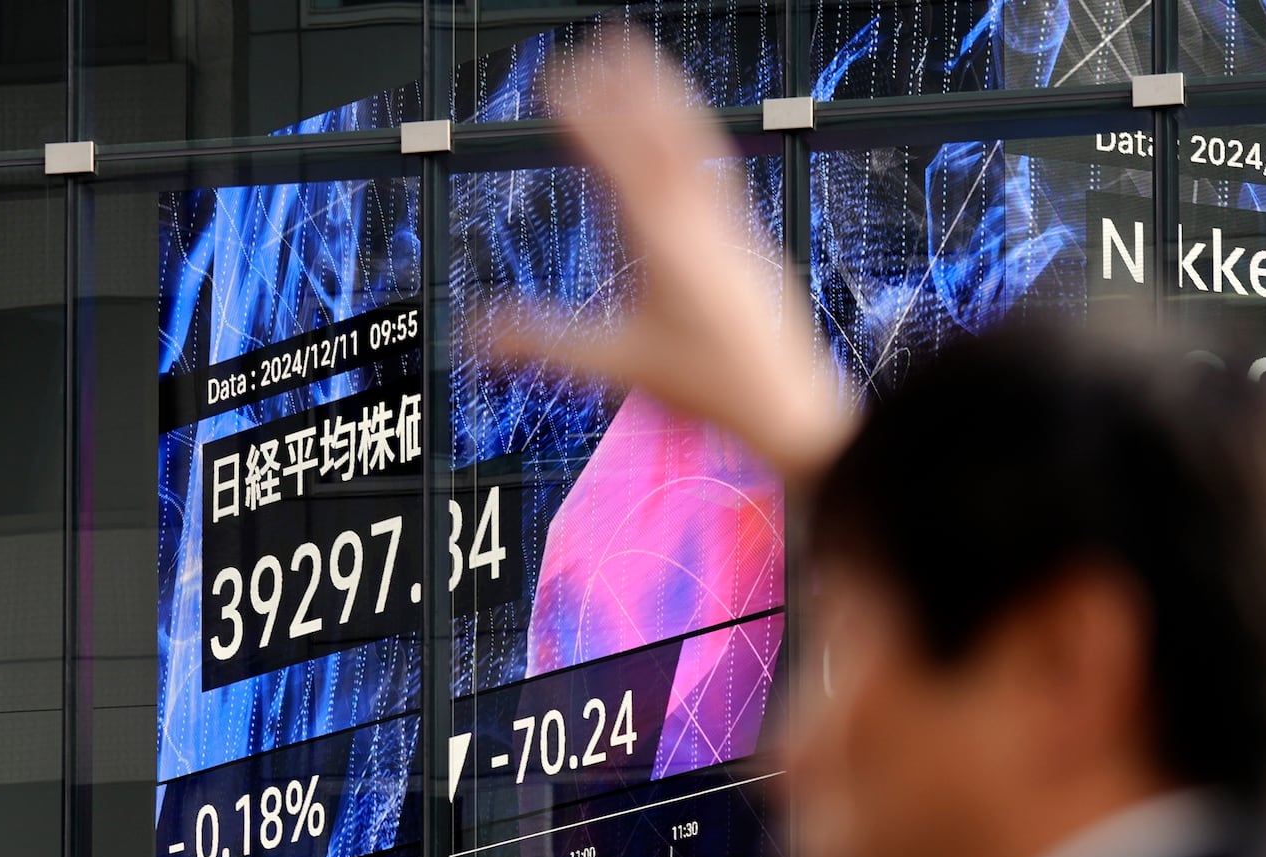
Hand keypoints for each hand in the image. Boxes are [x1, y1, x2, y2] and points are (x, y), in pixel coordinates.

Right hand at [485, 29, 854, 482]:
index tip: (557, 78)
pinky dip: (694, 134)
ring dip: (666, 97)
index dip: (586, 111)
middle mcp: (701, 220)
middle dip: (628, 84)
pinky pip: (718, 166)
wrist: (789, 404)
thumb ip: (543, 342)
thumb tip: (476, 334)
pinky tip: (691, 136)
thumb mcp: (616, 365)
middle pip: (663, 131)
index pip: (618, 155)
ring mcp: (731, 225)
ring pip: (696, 142)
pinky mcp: (749, 239)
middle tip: (599, 44)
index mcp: (663, 240)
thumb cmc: (714, 384)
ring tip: (642, 63)